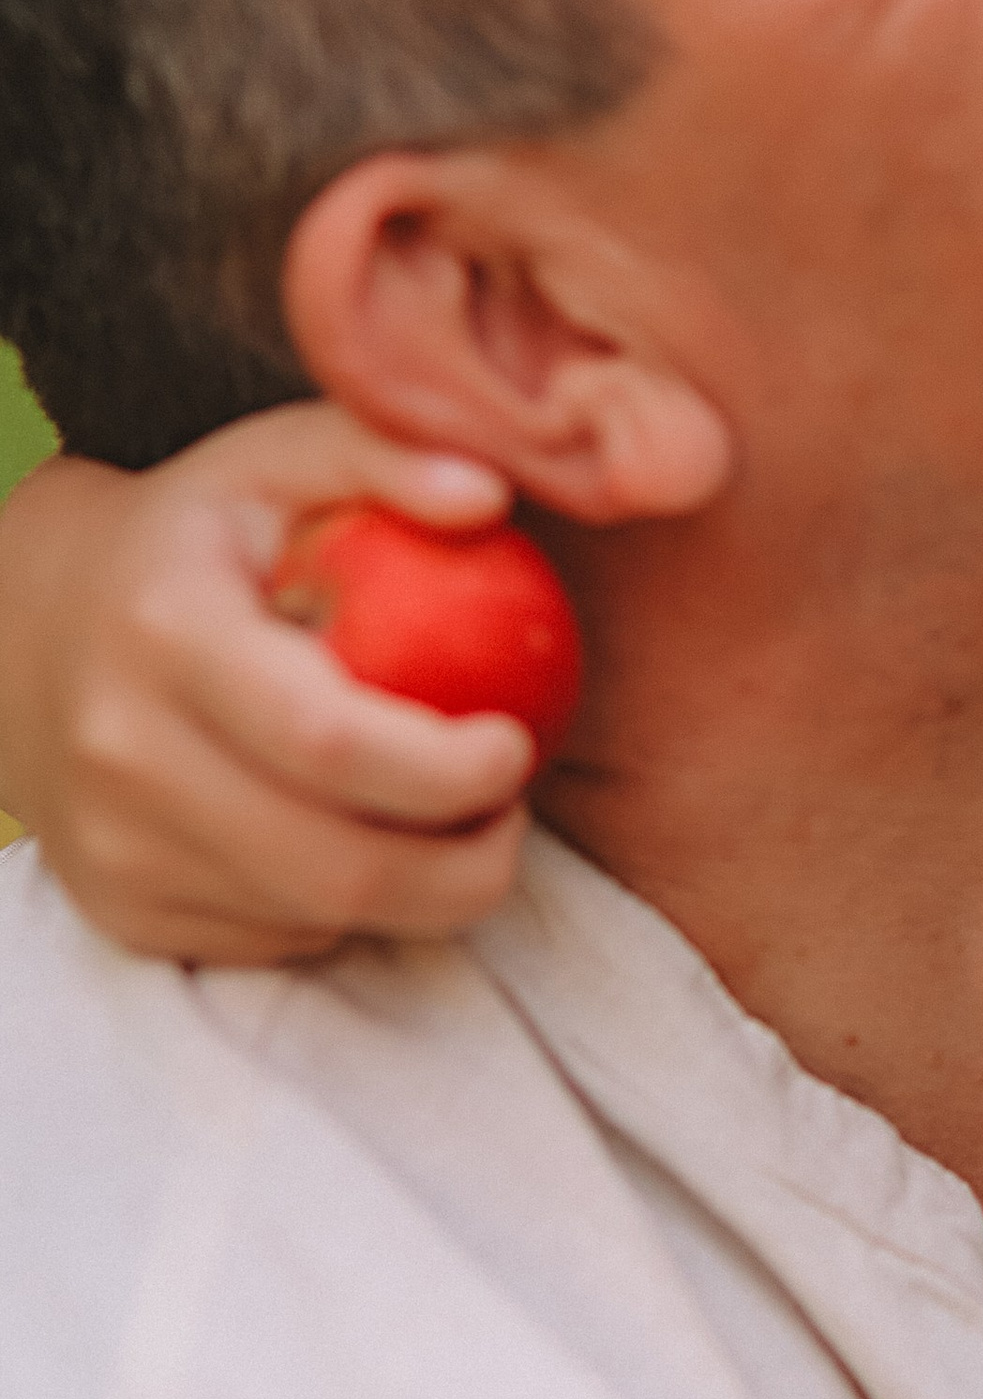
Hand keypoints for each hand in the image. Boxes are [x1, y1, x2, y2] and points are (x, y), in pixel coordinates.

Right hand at [0, 406, 538, 964]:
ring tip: (461, 823)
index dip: (446, 770)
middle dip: (467, 865)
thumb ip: (385, 455)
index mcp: (167, 631)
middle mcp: (123, 752)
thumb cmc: (201, 537)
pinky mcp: (121, 914)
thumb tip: (491, 496)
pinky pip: (277, 943)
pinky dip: (346, 910)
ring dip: (424, 894)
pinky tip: (361, 840)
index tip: (517, 743)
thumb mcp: (278, 460)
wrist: (30, 629)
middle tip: (513, 811)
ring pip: (317, 919)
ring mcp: (114, 849)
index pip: (329, 741)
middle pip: (337, 868)